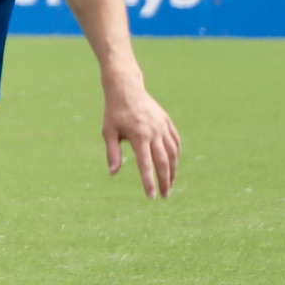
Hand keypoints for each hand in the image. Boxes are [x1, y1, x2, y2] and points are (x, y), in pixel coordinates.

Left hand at [102, 83, 179, 197]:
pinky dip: (176, 153)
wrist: (126, 88)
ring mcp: (162, 126)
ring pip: (172, 152)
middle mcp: (153, 132)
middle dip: (164, 180)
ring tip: (170, 184)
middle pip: (163, 161)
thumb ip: (112, 153)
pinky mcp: (166, 121)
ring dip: (173, 170)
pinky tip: (174, 163)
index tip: (151, 196)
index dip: (148, 182)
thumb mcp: (108, 132)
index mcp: (138, 136)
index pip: (145, 164)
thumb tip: (113, 173)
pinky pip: (175, 140)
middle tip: (165, 195)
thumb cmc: (114, 112)